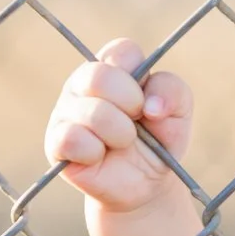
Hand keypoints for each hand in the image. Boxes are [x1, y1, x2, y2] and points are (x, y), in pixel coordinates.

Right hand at [44, 39, 195, 213]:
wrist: (146, 184)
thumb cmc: (159, 140)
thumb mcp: (179, 113)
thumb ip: (173, 92)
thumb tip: (151, 104)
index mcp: (112, 67)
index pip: (122, 51)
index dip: (140, 77)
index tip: (146, 101)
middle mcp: (83, 83)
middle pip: (99, 76)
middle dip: (129, 104)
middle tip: (136, 124)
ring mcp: (65, 111)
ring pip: (92, 112)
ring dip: (120, 134)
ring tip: (122, 144)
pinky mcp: (56, 143)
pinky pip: (72, 139)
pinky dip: (95, 152)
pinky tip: (100, 157)